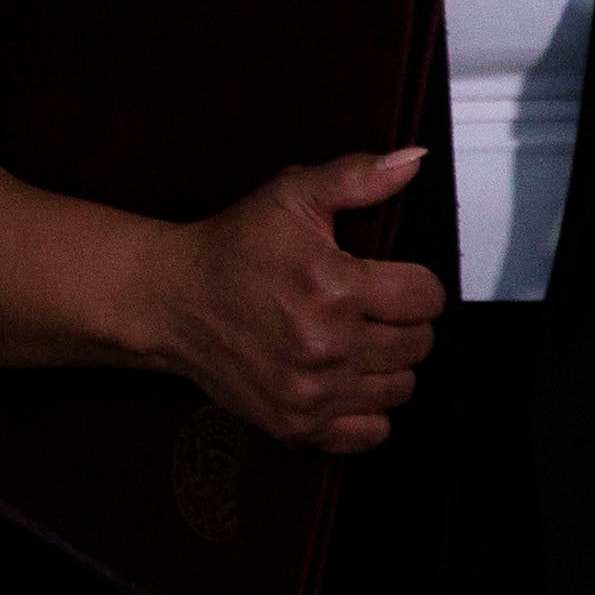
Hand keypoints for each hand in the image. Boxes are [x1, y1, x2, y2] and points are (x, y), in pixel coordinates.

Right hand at [146, 148, 447, 451]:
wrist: (168, 301)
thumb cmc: (233, 247)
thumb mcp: (292, 196)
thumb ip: (358, 177)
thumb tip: (414, 160)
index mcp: (334, 287)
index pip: (426, 297)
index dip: (413, 284)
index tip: (387, 280)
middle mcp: (326, 345)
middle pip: (418, 344)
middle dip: (402, 323)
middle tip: (369, 310)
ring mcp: (310, 391)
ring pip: (401, 388)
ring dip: (388, 366)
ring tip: (356, 341)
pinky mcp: (294, 424)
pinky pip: (370, 433)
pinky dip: (367, 412)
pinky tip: (347, 381)